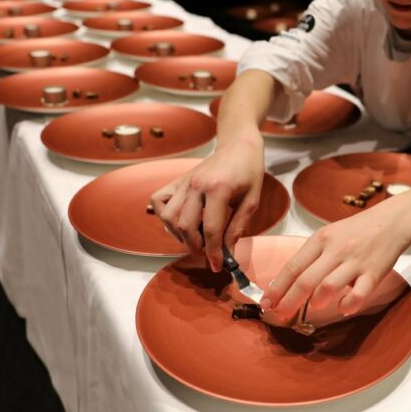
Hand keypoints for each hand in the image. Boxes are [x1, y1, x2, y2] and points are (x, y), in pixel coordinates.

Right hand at [149, 134, 264, 270]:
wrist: (238, 145)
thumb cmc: (249, 171)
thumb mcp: (252, 200)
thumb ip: (238, 227)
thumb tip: (227, 252)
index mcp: (217, 189)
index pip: (211, 229)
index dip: (213, 252)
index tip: (218, 266)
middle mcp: (196, 185)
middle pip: (185, 226)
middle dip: (195, 247)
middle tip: (208, 255)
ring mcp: (184, 182)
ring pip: (168, 217)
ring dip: (179, 235)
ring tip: (197, 239)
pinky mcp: (177, 180)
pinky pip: (159, 200)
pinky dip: (165, 215)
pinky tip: (180, 222)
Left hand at [260, 204, 410, 320]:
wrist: (392, 221)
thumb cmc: (356, 230)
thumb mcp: (329, 235)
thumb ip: (311, 257)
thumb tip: (287, 283)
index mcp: (321, 239)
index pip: (293, 266)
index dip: (277, 288)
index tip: (267, 303)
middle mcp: (336, 250)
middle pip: (306, 280)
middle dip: (289, 301)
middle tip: (281, 315)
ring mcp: (355, 262)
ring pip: (329, 286)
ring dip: (317, 301)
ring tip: (315, 306)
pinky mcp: (374, 273)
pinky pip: (359, 293)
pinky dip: (348, 304)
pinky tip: (343, 307)